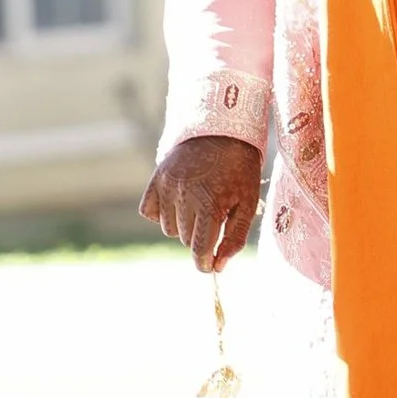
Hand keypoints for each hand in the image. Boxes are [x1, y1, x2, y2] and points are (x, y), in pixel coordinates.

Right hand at [141, 135, 263, 272]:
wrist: (222, 131)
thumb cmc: (240, 171)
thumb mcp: (247, 204)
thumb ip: (234, 238)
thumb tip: (218, 266)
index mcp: (210, 205)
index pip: (199, 251)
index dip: (205, 263)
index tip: (210, 265)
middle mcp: (184, 196)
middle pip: (185, 240)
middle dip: (200, 236)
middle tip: (213, 217)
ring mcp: (167, 186)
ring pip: (168, 228)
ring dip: (182, 224)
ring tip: (198, 204)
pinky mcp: (156, 179)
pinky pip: (149, 212)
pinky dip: (162, 213)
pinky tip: (178, 201)